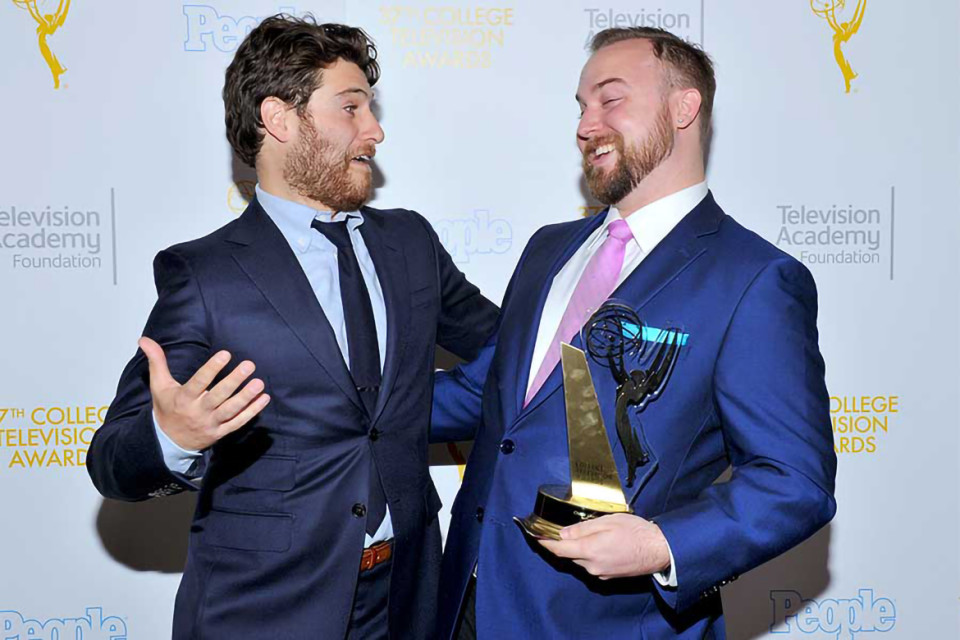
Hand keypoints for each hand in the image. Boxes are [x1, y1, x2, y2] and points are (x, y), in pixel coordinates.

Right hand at [140, 336, 269, 450]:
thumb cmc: (166, 408)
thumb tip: (144, 340)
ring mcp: (210, 423)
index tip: (225, 354)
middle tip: (249, 365)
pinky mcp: (220, 432)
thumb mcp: (159, 385)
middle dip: (234, 381)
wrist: (167, 442)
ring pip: (230, 410)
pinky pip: (238, 422)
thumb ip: (156, 361)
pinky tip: (264, 399)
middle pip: (218, 396)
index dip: (212, 368)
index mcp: (183, 398)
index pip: (199, 382)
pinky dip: (252, 412)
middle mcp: (198, 411)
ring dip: (246, 397)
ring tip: (259, 383)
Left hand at [537, 513, 669, 579]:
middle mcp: (592, 566)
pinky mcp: (609, 576)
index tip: (535, 536)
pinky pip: (593, 565)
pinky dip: (592, 555)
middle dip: (566, 543)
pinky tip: (603, 544)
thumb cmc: (635, 532)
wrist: (659, 550)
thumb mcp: (607, 522)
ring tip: (594, 534)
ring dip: (581, 549)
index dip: (545, 543)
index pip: (559, 549)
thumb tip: (563, 533)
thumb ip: (583, 528)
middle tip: (567, 528)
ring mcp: (601, 573)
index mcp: (589, 550)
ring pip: (582, 560)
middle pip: (570, 554)